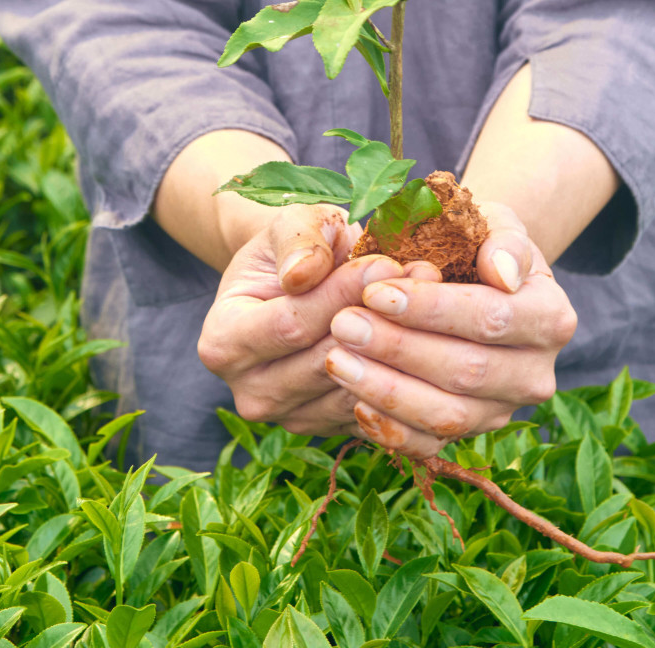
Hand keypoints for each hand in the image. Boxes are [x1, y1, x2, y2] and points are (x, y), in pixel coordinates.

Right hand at [196, 202, 408, 434]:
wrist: (299, 282)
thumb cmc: (293, 249)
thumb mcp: (291, 225)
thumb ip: (297, 242)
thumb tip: (302, 274)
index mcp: (222, 343)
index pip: (290, 325)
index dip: (340, 294)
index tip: (384, 263)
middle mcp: (248, 392)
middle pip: (324, 362)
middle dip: (376, 319)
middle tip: (423, 278)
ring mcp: (289, 418)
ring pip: (354, 389)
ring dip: (398, 346)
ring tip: (432, 299)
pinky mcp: (328, 429)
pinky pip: (374, 410)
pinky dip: (405, 374)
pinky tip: (428, 333)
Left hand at [321, 202, 575, 456]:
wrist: (477, 280)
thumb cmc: (481, 245)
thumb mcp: (498, 224)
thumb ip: (505, 240)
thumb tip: (502, 272)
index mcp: (551, 317)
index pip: (491, 318)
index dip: (431, 309)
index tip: (375, 291)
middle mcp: (536, 374)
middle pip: (466, 371)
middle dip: (398, 348)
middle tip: (343, 323)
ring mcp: (504, 410)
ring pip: (447, 415)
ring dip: (386, 389)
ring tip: (336, 358)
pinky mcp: (471, 434)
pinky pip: (431, 446)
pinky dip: (391, 430)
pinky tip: (353, 401)